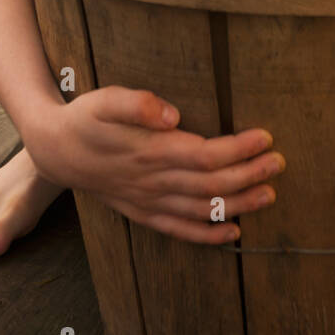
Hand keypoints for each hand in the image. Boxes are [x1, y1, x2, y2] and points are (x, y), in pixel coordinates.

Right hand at [27, 86, 284, 244]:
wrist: (55, 150)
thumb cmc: (85, 117)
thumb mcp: (104, 99)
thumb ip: (136, 104)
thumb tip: (171, 114)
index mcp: (149, 151)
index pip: (204, 155)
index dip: (238, 149)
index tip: (265, 137)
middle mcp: (153, 181)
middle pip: (210, 184)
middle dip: (249, 175)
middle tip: (279, 163)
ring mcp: (149, 201)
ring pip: (201, 210)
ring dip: (239, 204)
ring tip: (270, 194)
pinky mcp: (143, 213)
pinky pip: (181, 230)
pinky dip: (209, 235)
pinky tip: (233, 232)